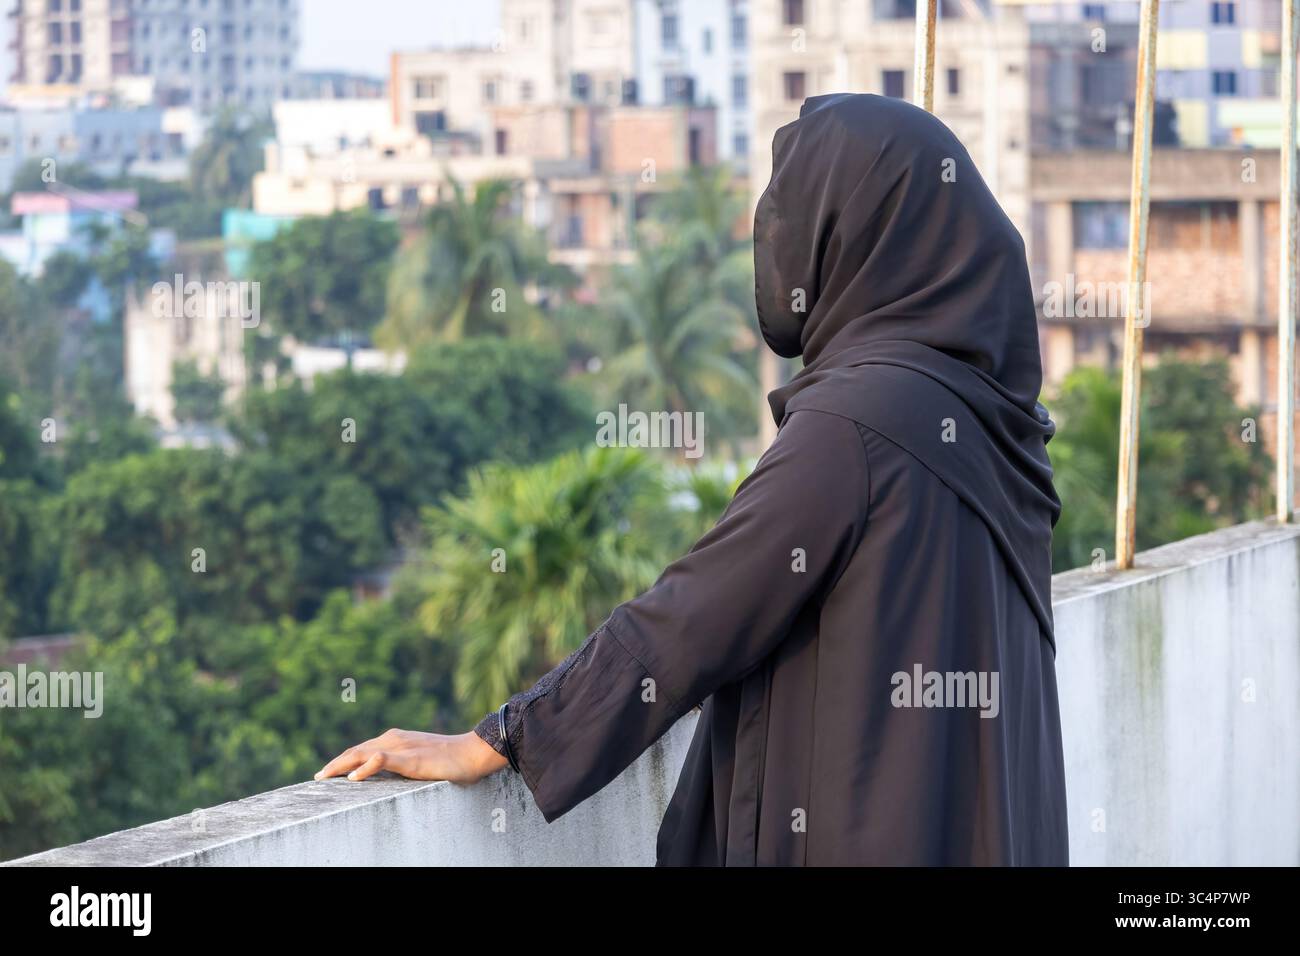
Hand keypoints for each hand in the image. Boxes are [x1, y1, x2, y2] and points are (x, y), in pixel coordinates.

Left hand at [314, 728, 508, 784]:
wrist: (473, 752)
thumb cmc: (451, 758)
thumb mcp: (420, 760)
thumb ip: (402, 764)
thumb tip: (387, 774)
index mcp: (395, 739)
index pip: (361, 749)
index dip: (342, 760)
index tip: (327, 773)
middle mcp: (394, 739)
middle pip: (356, 750)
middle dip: (335, 764)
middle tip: (317, 778)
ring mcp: (401, 747)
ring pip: (362, 753)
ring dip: (340, 765)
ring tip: (324, 777)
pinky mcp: (410, 759)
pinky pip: (382, 760)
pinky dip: (366, 767)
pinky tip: (354, 778)